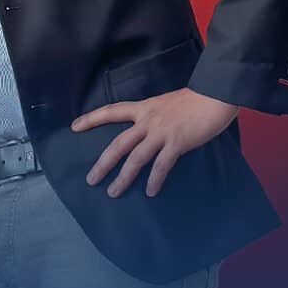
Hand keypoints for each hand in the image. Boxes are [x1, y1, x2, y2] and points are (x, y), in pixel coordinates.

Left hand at [71, 88, 238, 197]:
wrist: (214, 94)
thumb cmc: (194, 99)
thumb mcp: (165, 103)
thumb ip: (155, 117)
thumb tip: (149, 132)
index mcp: (143, 108)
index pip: (112, 111)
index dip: (92, 118)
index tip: (74, 126)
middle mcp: (147, 120)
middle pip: (118, 144)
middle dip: (103, 163)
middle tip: (91, 179)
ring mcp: (161, 132)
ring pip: (136, 158)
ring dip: (123, 178)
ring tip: (113, 192)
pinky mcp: (177, 143)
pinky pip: (161, 165)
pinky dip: (154, 180)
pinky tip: (150, 192)